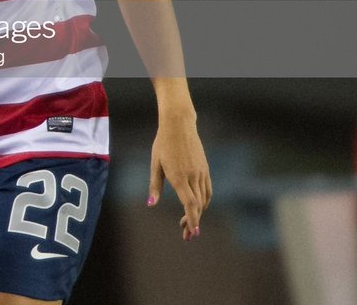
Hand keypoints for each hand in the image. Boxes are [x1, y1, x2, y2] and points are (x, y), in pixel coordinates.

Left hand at [147, 111, 211, 240]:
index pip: (190, 204)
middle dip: (193, 222)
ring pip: (204, 199)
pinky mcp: (205, 169)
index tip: (193, 233)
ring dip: (199, 213)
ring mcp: (201, 173)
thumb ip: (154, 185)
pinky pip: (207, 190)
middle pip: (198, 206)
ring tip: (190, 223)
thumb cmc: (162, 143)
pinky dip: (204, 201)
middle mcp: (193, 177)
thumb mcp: (155, 164)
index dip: (192, 220)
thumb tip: (151, 204)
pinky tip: (198, 206)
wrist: (179, 125)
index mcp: (179, 177)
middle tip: (186, 235)